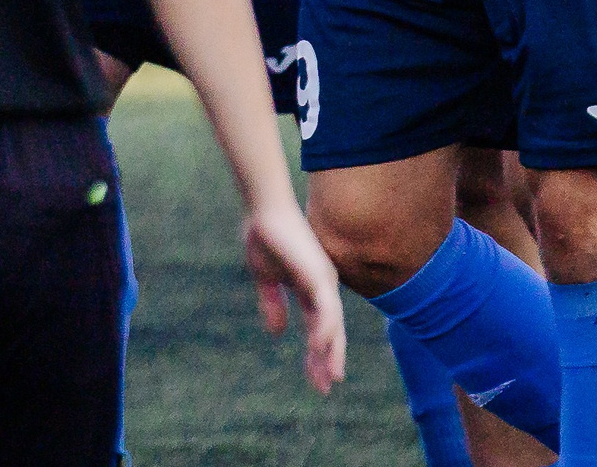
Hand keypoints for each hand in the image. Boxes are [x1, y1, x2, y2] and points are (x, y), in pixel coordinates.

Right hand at [241, 197, 346, 393]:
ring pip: (333, 325)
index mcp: (311, 288)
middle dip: (328, 360)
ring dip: (331, 352)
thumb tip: (276, 333)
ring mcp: (324, 281)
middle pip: (331, 331)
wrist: (263, 209)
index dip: (316, 354)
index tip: (315, 379)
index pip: (317, 327)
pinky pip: (327, 310)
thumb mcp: (265, 278)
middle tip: (326, 387)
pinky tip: (318, 348)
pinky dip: (324, 330)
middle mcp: (324, 287)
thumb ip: (272, 303)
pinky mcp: (320, 276)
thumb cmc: (264, 236)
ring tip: (330, 376)